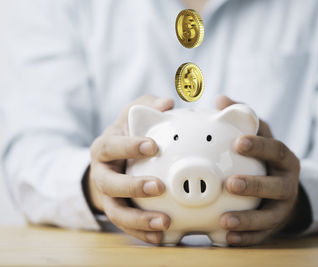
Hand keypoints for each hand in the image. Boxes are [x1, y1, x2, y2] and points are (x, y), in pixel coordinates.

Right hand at [87, 95, 173, 243]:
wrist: (109, 162)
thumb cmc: (126, 136)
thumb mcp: (131, 117)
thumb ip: (146, 107)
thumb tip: (166, 103)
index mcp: (104, 148)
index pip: (111, 146)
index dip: (129, 146)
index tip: (152, 146)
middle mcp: (102, 174)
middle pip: (110, 184)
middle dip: (133, 186)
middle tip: (159, 186)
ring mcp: (108, 197)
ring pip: (117, 212)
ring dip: (139, 219)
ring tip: (164, 222)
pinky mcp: (117, 212)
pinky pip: (127, 227)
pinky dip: (142, 233)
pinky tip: (161, 237)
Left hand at [216, 95, 300, 245]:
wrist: (282, 189)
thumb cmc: (264, 158)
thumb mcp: (259, 135)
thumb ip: (242, 118)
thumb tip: (221, 100)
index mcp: (284, 158)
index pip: (275, 149)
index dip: (259, 146)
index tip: (238, 143)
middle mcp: (287, 182)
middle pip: (275, 186)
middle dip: (254, 185)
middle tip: (230, 183)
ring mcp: (283, 207)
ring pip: (269, 216)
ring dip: (248, 219)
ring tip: (224, 220)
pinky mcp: (275, 226)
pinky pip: (262, 235)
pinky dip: (246, 237)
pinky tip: (226, 238)